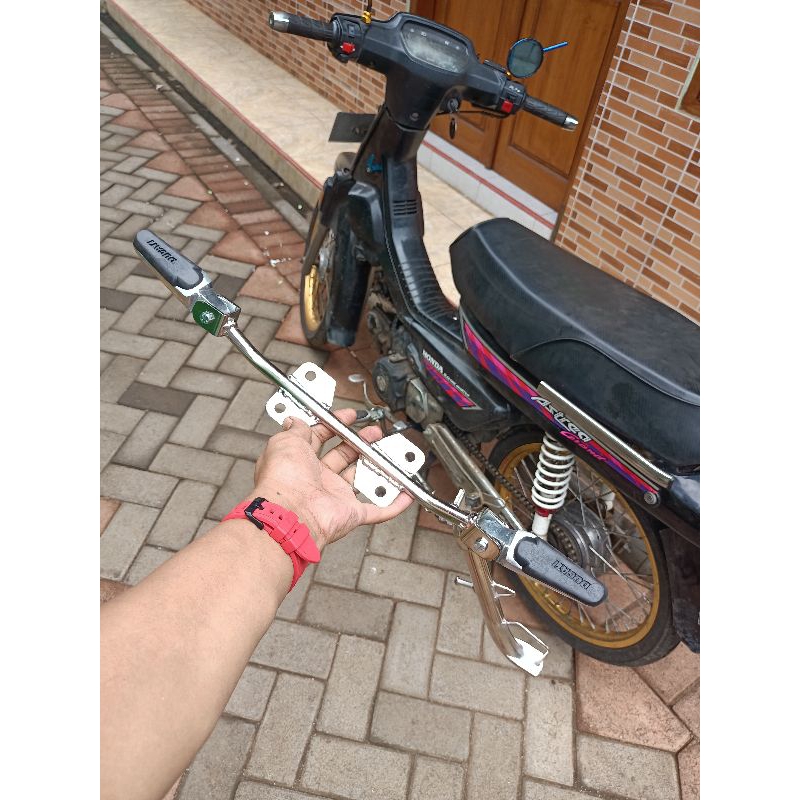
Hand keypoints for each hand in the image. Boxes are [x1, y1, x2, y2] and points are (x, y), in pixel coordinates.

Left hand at [250, 408, 413, 548]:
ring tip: (389, 451)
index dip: (334, 426)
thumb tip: (295, 420)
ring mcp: (334, 498)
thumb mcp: (286, 441)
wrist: (290, 513)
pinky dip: (394, 505)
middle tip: (373, 432)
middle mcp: (317, 480)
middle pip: (342, 457)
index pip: (319, 438)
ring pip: (361, 478)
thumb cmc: (283, 479)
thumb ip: (296, 429)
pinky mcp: (351, 515)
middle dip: (359, 442)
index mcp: (300, 461)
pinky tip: (404, 494)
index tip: (349, 417)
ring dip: (376, 465)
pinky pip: (377, 510)